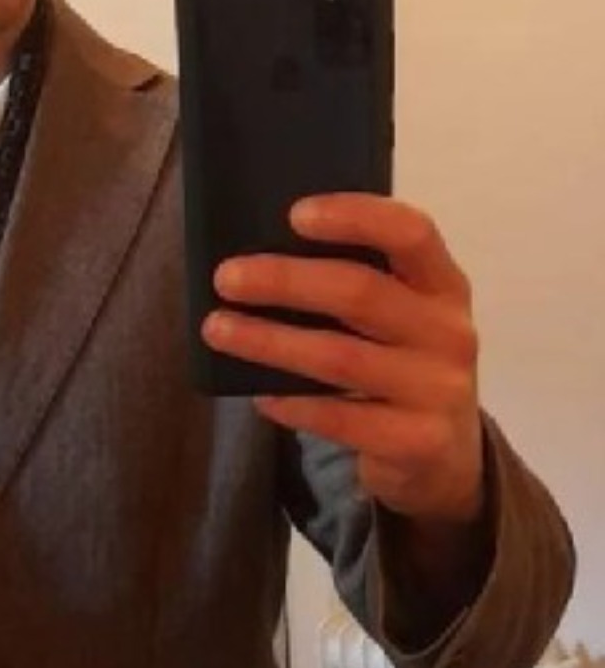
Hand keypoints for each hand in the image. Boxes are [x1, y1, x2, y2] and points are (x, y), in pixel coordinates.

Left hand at [202, 193, 484, 526]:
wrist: (444, 453)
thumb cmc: (398, 357)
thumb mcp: (399, 313)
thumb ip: (355, 279)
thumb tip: (259, 256)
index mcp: (442, 284)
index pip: (411, 233)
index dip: (355, 216)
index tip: (295, 214)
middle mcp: (449, 332)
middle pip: (361, 293)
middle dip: (285, 281)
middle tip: (226, 278)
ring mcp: (438, 390)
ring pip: (339, 357)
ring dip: (270, 341)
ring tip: (218, 329)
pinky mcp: (418, 442)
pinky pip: (340, 419)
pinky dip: (292, 403)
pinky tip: (259, 394)